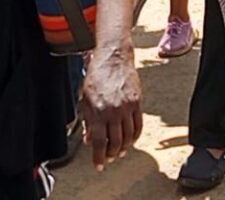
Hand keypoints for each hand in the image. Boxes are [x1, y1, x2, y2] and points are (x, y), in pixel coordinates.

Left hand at [80, 43, 142, 170]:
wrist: (114, 58)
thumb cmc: (97, 76)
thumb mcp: (86, 99)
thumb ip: (88, 121)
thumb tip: (89, 140)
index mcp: (98, 111)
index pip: (99, 142)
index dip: (98, 157)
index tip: (98, 166)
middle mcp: (113, 111)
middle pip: (115, 142)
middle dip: (111, 154)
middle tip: (109, 158)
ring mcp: (127, 107)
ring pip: (128, 137)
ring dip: (124, 148)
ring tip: (119, 151)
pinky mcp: (138, 103)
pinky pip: (138, 126)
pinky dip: (135, 137)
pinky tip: (130, 140)